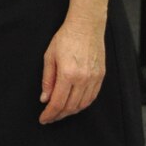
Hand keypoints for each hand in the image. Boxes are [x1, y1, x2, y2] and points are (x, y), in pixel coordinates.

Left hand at [38, 0, 106, 123]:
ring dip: (70, 112)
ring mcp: (94, 79)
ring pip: (82, 105)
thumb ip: (47, 80)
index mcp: (67, 74)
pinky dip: (82, 105)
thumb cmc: (65, 38)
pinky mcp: (101, 76)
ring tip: (60, 113)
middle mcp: (83, 79)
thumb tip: (44, 99)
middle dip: (59, 115)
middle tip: (50, 118)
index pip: (58, 102)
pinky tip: (74, 105)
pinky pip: (92, 97)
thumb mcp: (49, 56)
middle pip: (70, 107)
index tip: (43, 119)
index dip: (50, 114)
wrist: (86, 26)